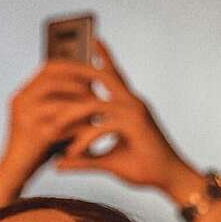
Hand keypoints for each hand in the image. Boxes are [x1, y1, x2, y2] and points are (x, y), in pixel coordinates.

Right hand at [3, 61, 108, 174]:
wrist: (16, 170)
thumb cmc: (38, 144)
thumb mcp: (47, 116)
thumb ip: (62, 100)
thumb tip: (91, 82)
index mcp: (23, 94)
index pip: (49, 67)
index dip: (74, 65)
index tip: (95, 67)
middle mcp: (21, 101)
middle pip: (54, 78)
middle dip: (81, 79)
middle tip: (103, 84)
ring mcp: (25, 117)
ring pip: (59, 100)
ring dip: (82, 101)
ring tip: (99, 104)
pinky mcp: (34, 134)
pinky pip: (63, 123)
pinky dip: (79, 123)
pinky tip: (92, 126)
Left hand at [54, 39, 195, 196]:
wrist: (169, 180)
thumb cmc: (142, 168)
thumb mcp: (105, 162)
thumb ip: (81, 158)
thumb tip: (57, 163)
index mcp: (128, 105)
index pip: (113, 76)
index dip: (105, 58)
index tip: (93, 42)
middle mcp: (132, 103)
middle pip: (105, 77)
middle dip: (82, 70)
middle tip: (55, 71)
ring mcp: (135, 112)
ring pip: (93, 105)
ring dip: (70, 118)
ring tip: (51, 131)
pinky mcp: (135, 125)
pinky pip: (101, 127)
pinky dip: (83, 140)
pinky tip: (71, 154)